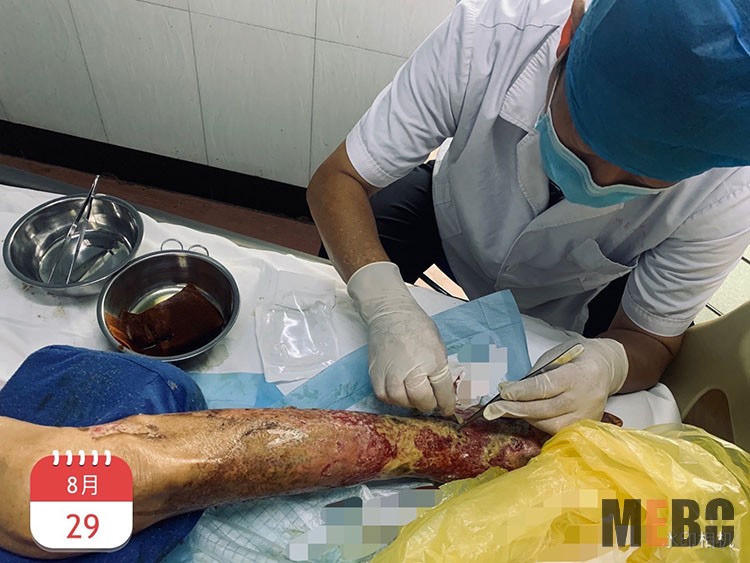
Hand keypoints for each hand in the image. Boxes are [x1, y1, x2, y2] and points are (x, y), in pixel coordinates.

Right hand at [347, 262, 454, 414]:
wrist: (390, 314)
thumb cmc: (417, 327)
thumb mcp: (438, 348)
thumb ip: (441, 372)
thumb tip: (444, 393)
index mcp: (433, 363)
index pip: (443, 394)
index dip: (447, 405)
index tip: (447, 410)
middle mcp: (411, 372)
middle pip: (422, 401)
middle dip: (429, 404)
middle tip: (430, 401)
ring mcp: (391, 375)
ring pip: (403, 402)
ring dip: (410, 402)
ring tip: (414, 394)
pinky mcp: (375, 375)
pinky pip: (385, 397)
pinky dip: (393, 398)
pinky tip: (399, 391)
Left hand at [483, 336, 627, 433]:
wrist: (606, 367)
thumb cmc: (576, 357)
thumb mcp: (556, 356)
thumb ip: (537, 375)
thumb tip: (510, 391)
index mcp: (579, 374)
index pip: (546, 387)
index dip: (522, 392)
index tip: (503, 393)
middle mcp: (586, 398)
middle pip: (546, 410)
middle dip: (516, 410)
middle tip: (493, 409)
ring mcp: (588, 415)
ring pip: (550, 425)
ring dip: (526, 418)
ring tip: (508, 411)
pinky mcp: (586, 425)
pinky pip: (558, 431)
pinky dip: (540, 424)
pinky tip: (527, 417)